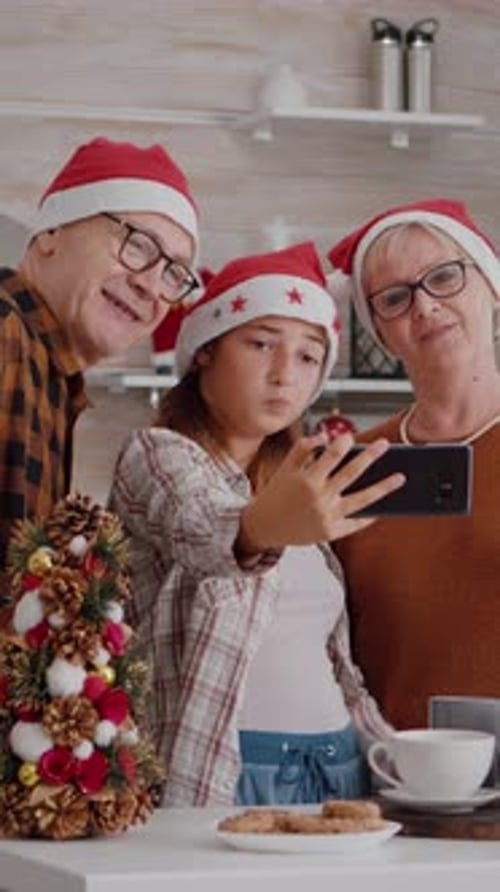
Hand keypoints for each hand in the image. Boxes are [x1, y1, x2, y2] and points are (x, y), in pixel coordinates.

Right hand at [238, 433, 403, 554]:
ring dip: (383, 488)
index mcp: (306, 479)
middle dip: (370, 457)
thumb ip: (303, 449)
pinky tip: (383, 507)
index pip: (331, 455)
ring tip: (400, 477)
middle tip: (385, 444)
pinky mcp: (330, 533)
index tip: (351, 436)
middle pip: (352, 473)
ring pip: (362, 500)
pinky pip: (355, 524)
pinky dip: (370, 516)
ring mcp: (326, 517)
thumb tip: (325, 436)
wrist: (263, 527)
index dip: (343, 443)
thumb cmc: (276, 494)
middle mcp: (318, 498)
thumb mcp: (285, 468)